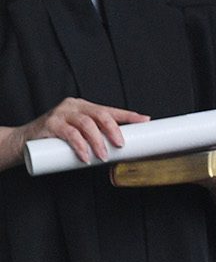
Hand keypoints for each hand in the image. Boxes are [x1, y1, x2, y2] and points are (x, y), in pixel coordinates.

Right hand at [0, 97, 149, 171]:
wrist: (23, 143)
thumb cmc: (56, 140)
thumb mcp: (78, 135)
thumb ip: (94, 138)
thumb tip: (120, 151)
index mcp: (84, 106)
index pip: (110, 110)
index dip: (129, 115)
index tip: (145, 120)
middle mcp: (74, 106)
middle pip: (101, 115)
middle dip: (114, 130)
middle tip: (121, 145)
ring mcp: (61, 113)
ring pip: (87, 125)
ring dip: (98, 142)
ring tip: (103, 156)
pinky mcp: (50, 123)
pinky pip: (70, 134)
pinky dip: (80, 146)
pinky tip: (85, 156)